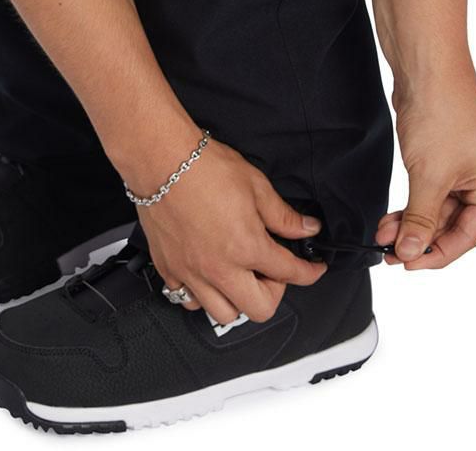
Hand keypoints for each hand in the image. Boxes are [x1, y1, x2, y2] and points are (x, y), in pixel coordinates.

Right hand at [134, 138, 326, 322]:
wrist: (162, 161)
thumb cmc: (205, 169)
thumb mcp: (256, 186)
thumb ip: (283, 216)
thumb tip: (306, 228)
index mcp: (247, 247)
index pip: (290, 273)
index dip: (310, 273)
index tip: (313, 270)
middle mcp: (219, 268)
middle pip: (259, 309)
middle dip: (275, 293)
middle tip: (273, 271)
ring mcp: (192, 273)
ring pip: (223, 313)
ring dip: (239, 299)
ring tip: (242, 276)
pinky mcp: (169, 269)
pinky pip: (189, 301)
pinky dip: (204, 296)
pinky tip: (210, 276)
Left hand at [376, 77, 475, 268]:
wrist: (427, 73)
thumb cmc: (441, 114)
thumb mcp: (430, 177)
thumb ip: (420, 219)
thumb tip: (410, 251)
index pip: (469, 235)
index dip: (437, 254)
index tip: (409, 264)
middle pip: (454, 225)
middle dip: (419, 238)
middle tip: (391, 252)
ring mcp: (468, 170)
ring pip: (439, 211)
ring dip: (411, 223)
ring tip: (384, 234)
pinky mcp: (447, 161)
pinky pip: (430, 194)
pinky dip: (410, 206)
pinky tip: (391, 218)